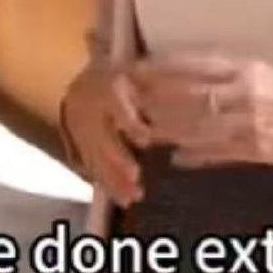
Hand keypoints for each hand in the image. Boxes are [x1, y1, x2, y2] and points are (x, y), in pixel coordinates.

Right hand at [59, 66, 151, 207]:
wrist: (78, 86)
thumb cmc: (117, 80)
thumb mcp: (134, 73)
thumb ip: (157, 83)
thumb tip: (194, 93)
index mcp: (108, 91)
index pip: (117, 107)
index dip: (130, 124)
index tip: (145, 140)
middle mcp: (93, 114)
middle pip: (104, 138)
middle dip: (118, 159)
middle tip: (135, 177)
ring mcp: (83, 133)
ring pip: (97, 158)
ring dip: (113, 179)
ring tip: (132, 198)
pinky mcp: (81, 148)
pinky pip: (91, 168)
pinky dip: (106, 185)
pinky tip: (121, 199)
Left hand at [132, 53, 272, 169]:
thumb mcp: (270, 77)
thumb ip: (232, 80)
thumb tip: (194, 82)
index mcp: (247, 68)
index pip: (191, 64)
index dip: (159, 68)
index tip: (134, 69)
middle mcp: (245, 91)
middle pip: (185, 94)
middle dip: (152, 99)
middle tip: (125, 102)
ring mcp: (251, 122)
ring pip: (195, 124)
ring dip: (166, 129)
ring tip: (142, 131)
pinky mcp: (260, 150)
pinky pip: (219, 152)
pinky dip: (194, 154)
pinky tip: (177, 159)